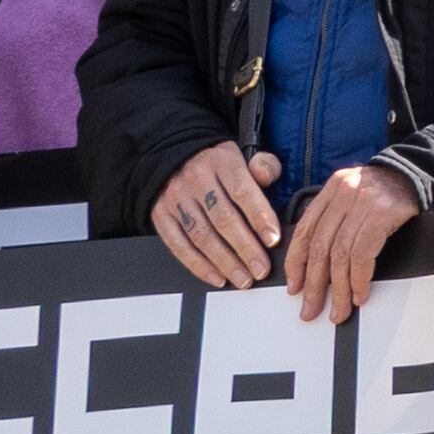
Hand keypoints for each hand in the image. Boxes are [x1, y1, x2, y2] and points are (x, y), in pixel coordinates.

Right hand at [152, 141, 285, 290]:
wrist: (174, 158)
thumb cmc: (218, 164)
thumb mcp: (244, 155)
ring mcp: (176, 199)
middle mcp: (196, 180)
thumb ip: (263, 166)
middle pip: (223, 218)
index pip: (242, 192)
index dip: (259, 217)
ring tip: (244, 278)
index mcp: (222, 162)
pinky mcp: (160, 216)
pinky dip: (198, 265)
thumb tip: (266, 175)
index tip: (273, 240)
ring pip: (202, 235)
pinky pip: (179, 245)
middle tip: (261, 269)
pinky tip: (217, 277)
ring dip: (224, 261)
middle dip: (245, 248)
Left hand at [280, 162, 421, 323]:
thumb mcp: (355, 196)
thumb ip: (334, 218)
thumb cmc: (388, 190)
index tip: (295, 288)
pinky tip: (359, 293)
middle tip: (312, 308)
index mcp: (332, 189)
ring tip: (340, 309)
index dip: (296, 263)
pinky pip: (363, 254)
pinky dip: (359, 279)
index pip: (304, 231)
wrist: (423, 173)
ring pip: (340, 255)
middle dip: (315, 284)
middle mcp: (344, 193)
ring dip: (339, 289)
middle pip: (320, 247)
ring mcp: (364, 202)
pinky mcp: (384, 213)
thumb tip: (315, 262)